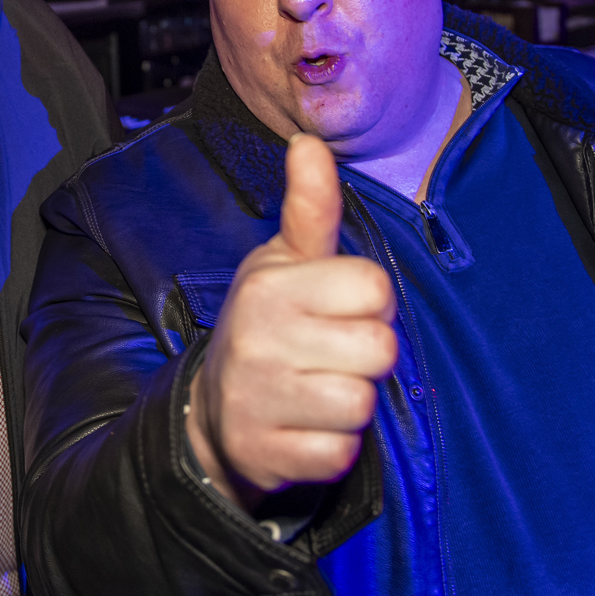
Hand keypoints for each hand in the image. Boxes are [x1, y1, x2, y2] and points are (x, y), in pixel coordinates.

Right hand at [186, 134, 397, 508]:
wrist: (213, 410)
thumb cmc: (267, 323)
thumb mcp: (283, 260)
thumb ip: (309, 206)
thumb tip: (309, 142)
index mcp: (273, 284)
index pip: (375, 287)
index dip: (368, 302)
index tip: (338, 309)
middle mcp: (261, 338)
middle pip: (380, 349)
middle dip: (365, 356)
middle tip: (330, 354)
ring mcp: (260, 398)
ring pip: (362, 404)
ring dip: (349, 403)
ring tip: (316, 389)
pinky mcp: (267, 453)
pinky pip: (339, 452)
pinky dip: (330, 446)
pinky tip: (303, 426)